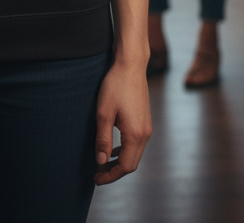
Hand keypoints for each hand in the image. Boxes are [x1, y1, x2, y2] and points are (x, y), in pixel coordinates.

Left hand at [94, 61, 152, 185]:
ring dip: (120, 161)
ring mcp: (147, 127)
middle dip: (115, 171)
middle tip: (97, 173)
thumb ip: (103, 140)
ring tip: (103, 162)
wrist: (131, 65)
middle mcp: (145, 134)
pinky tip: (113, 148)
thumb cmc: (115, 86)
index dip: (110, 175)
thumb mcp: (103, 113)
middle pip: (132, 163)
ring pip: (135, 154)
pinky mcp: (145, 120)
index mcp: (135, 135)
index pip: (125, 166)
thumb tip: (101, 162)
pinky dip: (125, 150)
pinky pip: (137, 143)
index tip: (96, 179)